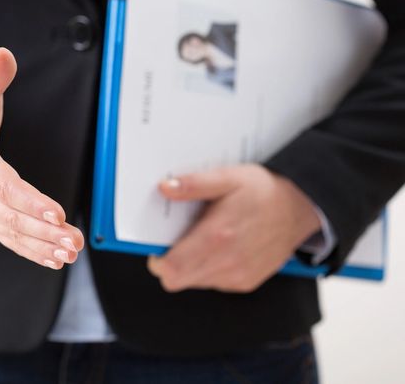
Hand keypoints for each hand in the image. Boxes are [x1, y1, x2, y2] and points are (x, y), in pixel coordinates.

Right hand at [0, 48, 82, 269]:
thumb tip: (4, 53)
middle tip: (74, 240)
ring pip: (10, 232)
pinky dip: (30, 251)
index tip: (57, 213)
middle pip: (8, 215)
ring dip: (41, 246)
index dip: (28, 200)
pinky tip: (54, 259)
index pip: (0, 183)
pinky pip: (7, 239)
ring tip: (70, 252)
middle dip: (43, 231)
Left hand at [147, 164, 320, 292]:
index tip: (159, 244)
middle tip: (178, 240)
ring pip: (194, 282)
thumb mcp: (228, 177)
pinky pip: (213, 282)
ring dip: (190, 265)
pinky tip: (220, 247)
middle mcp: (227, 263)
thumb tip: (165, 188)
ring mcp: (238, 276)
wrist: (302, 207)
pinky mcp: (247, 282)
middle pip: (177, 280)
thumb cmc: (263, 190)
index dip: (158, 260)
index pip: (170, 270)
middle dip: (171, 263)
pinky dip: (208, 268)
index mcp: (217, 237)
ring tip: (203, 238)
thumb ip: (194, 184)